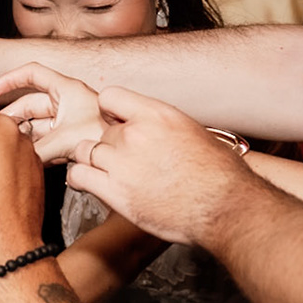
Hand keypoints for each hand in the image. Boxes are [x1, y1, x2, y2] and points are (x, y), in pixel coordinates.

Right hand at [0, 63, 105, 163]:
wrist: (129, 156)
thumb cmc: (106, 138)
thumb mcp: (65, 140)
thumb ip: (36, 150)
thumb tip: (16, 158)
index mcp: (65, 89)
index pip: (30, 74)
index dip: (8, 80)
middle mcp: (66, 102)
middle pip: (29, 103)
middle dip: (10, 114)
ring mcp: (69, 120)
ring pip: (36, 124)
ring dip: (21, 133)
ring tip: (4, 143)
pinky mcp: (72, 139)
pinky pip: (46, 140)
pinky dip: (34, 148)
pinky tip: (24, 156)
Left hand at [65, 86, 254, 247]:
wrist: (224, 206)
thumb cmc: (219, 175)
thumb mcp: (195, 133)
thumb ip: (165, 127)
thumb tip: (157, 131)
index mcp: (157, 114)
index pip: (110, 97)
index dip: (110, 112)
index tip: (114, 123)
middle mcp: (135, 133)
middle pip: (101, 131)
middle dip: (109, 146)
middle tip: (122, 162)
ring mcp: (121, 162)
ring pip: (83, 151)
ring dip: (91, 162)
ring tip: (104, 173)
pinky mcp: (113, 190)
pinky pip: (79, 176)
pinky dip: (80, 180)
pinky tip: (90, 184)